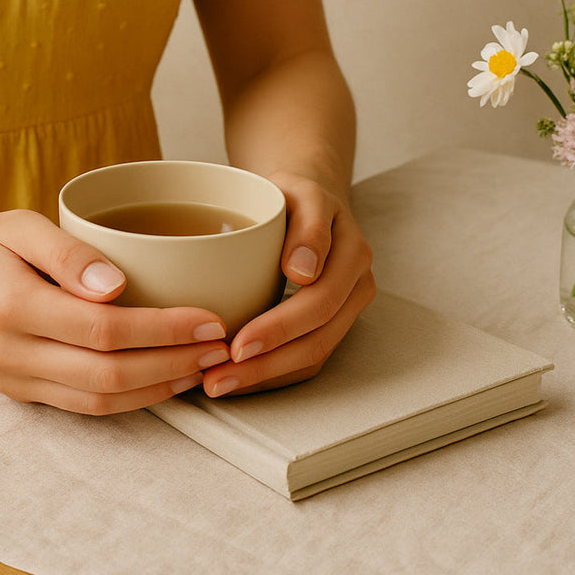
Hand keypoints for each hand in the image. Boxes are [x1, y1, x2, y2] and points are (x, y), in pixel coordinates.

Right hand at [0, 211, 231, 414]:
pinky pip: (85, 407)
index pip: (104, 329)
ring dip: (160, 388)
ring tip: (204, 365)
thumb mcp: (21, 226)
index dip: (164, 329)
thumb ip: (67, 252)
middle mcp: (11, 353)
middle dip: (174, 363)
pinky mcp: (21, 394)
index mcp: (11, 306)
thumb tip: (116, 284)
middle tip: (222, 346)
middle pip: (109, 374)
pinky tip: (167, 379)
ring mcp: (14, 381)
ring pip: (101, 400)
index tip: (212, 318)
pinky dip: (133, 399)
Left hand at [200, 171, 374, 396]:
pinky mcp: (331, 325)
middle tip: (218, 376)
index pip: (319, 300)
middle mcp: (357, 284)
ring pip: (313, 356)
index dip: (279, 327)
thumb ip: (306, 224)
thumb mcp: (295, 190)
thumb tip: (303, 272)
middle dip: (266, 363)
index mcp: (351, 250)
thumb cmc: (289, 195)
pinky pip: (306, 360)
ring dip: (265, 376)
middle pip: (317, 337)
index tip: (237, 344)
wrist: (305, 203)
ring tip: (218, 384)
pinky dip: (270, 375)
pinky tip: (236, 379)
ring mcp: (347, 309)